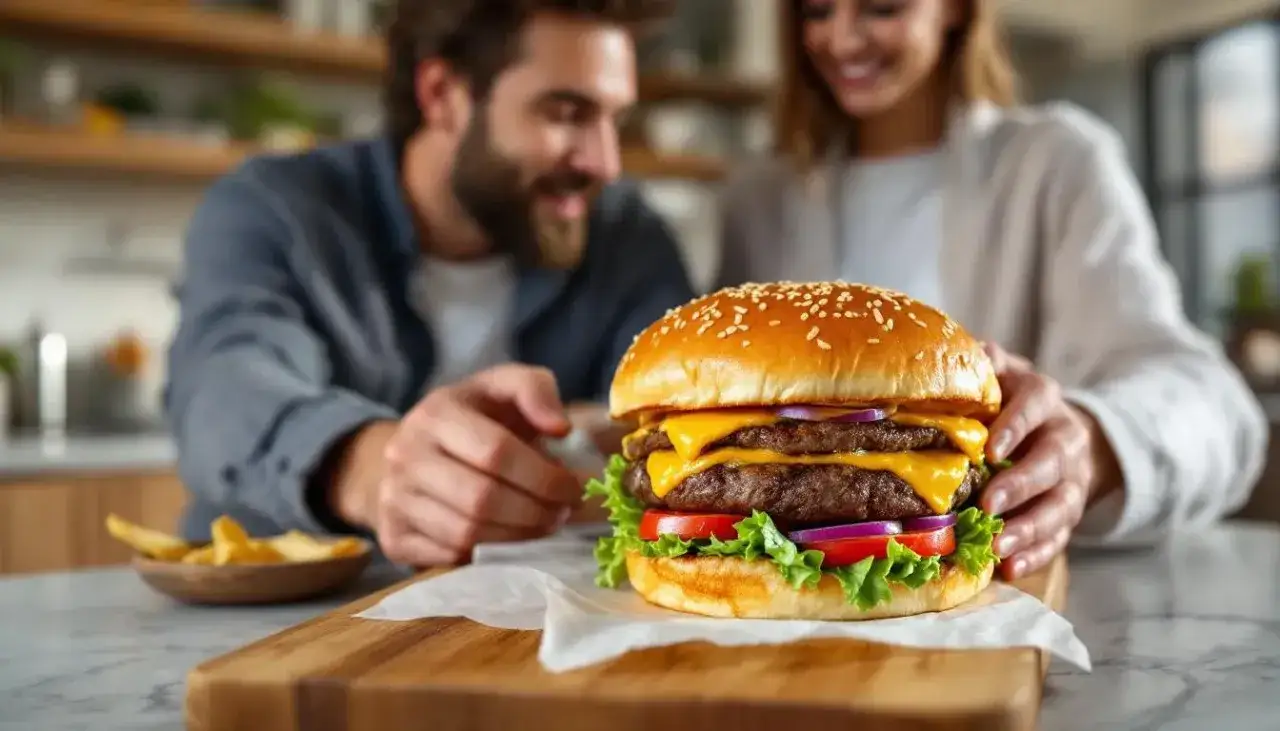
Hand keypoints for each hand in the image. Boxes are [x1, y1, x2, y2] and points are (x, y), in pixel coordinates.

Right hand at [338, 364, 581, 566]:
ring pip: (466, 534)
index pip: (496, 451)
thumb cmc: (475, 418)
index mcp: (436, 412)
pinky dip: (487, 556)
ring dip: (517, 538)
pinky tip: (510, 541)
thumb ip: (536, 390)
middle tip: (562, 513)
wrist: (413, 450)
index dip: (543, 476)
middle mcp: (405, 454)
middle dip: (535, 512)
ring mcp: (393, 498)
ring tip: (543, 526)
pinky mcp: (392, 536)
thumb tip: (560, 428)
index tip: (574, 487)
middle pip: (481, 498)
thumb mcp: (503, 387)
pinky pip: (448, 558)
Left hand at [979, 343, 1120, 580]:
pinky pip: (1059, 537)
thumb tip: (974, 350)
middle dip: (1022, 485)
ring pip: (1060, 506)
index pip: (1033, 407)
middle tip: (990, 505)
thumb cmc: (1009, 398)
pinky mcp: (1068, 513)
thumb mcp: (1001, 374)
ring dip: (1030, 529)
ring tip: (999, 548)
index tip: (990, 448)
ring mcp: (1070, 479)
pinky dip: (1037, 554)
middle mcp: (1064, 438)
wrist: (1057, 426)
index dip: (1015, 426)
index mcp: (1043, 399)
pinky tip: (1011, 568)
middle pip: (1050, 463)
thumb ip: (986, 363)